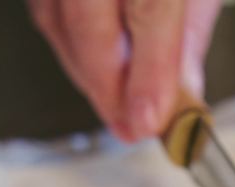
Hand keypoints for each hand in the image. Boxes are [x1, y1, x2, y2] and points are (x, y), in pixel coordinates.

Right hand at [28, 0, 221, 140]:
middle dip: (110, 85)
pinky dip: (70, 45)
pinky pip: (47, 7)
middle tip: (132, 127)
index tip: (151, 120)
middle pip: (90, 18)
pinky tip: (95, 71)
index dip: (149, 72)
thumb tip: (184, 95)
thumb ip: (188, 37)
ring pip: (58, 17)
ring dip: (87, 72)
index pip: (150, 9)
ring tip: (117, 108)